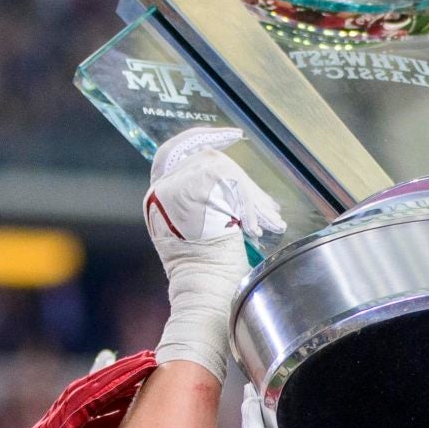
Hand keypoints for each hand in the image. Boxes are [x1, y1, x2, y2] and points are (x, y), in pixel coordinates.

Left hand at [0, 352, 153, 427]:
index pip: (87, 397)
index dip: (118, 379)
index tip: (145, 364)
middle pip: (86, 393)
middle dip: (118, 376)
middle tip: (149, 362)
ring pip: (84, 408)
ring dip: (113, 397)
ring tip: (143, 390)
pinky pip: (80, 427)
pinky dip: (102, 421)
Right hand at [145, 127, 288, 378]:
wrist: (205, 293)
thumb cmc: (210, 274)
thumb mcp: (209, 230)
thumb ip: (213, 201)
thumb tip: (240, 184)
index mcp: (160, 198)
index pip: (176, 151)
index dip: (202, 137)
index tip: (230, 135)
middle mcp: (161, 189)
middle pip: (209, 159)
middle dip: (245, 183)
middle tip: (268, 207)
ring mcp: (173, 188)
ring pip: (224, 170)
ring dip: (253, 198)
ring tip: (267, 223)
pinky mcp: (191, 190)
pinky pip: (231, 182)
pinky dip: (251, 204)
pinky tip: (255, 226)